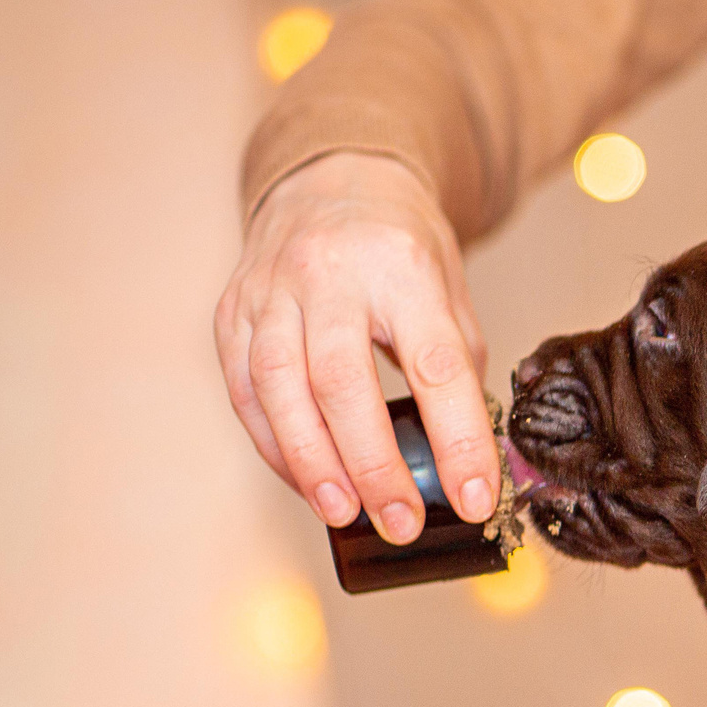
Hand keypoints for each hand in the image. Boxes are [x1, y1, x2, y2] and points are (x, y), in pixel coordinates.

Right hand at [214, 151, 495, 542]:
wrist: (334, 183)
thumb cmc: (401, 252)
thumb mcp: (451, 295)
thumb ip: (457, 374)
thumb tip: (463, 464)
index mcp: (403, 269)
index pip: (436, 365)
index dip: (457, 440)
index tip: (474, 498)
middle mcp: (330, 274)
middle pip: (342, 381)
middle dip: (374, 465)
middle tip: (401, 522)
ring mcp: (270, 291)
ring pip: (280, 389)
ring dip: (313, 465)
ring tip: (346, 514)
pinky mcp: (232, 313)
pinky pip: (246, 392)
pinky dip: (276, 446)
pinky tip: (307, 482)